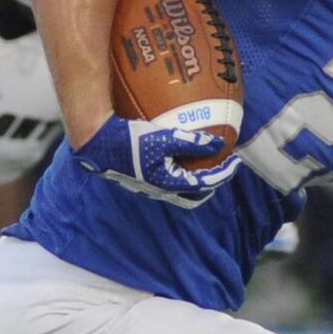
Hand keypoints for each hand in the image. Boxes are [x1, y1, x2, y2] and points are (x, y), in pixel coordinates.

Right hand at [71, 113, 241, 205]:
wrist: (96, 142)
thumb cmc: (129, 141)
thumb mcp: (162, 138)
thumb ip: (190, 141)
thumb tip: (218, 144)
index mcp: (167, 184)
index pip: (203, 184)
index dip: (222, 174)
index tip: (235, 162)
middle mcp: (158, 189)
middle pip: (191, 194)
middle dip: (208, 184)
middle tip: (220, 169)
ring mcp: (147, 183)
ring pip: (178, 185)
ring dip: (192, 175)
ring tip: (202, 161)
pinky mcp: (139, 173)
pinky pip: (165, 173)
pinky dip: (177, 166)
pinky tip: (175, 149)